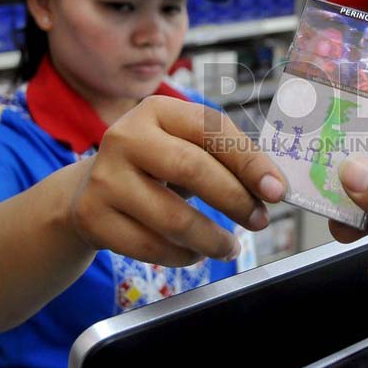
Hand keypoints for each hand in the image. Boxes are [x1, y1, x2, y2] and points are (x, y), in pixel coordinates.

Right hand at [68, 96, 285, 265]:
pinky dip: (183, 256)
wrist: (90, 190)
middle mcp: (126, 137)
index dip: (249, 161)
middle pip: (193, 170)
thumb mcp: (185, 148)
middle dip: (236, 200)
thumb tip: (273, 187)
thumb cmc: (155, 167)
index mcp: (157, 110)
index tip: (277, 191)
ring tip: (230, 246)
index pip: (212, 129)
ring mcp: (104, 178)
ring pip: (173, 219)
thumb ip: (226, 159)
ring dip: (213, 239)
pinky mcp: (91, 216)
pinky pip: (150, 247)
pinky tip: (195, 253)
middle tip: (260, 220)